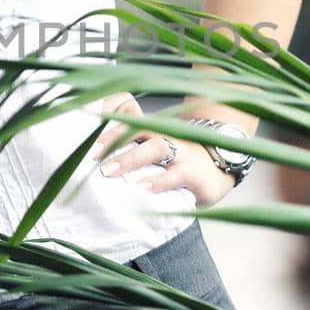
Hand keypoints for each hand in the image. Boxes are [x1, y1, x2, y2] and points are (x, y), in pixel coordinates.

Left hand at [89, 92, 236, 209]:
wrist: (224, 165)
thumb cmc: (183, 162)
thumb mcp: (158, 154)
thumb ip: (133, 157)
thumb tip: (97, 169)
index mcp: (154, 133)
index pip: (128, 122)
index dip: (107, 127)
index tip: (84, 136)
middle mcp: (166, 138)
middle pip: (138, 130)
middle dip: (113, 141)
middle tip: (91, 156)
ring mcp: (181, 153)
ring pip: (156, 147)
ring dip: (130, 158)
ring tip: (108, 171)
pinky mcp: (194, 173)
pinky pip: (176, 174)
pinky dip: (159, 181)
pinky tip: (143, 187)